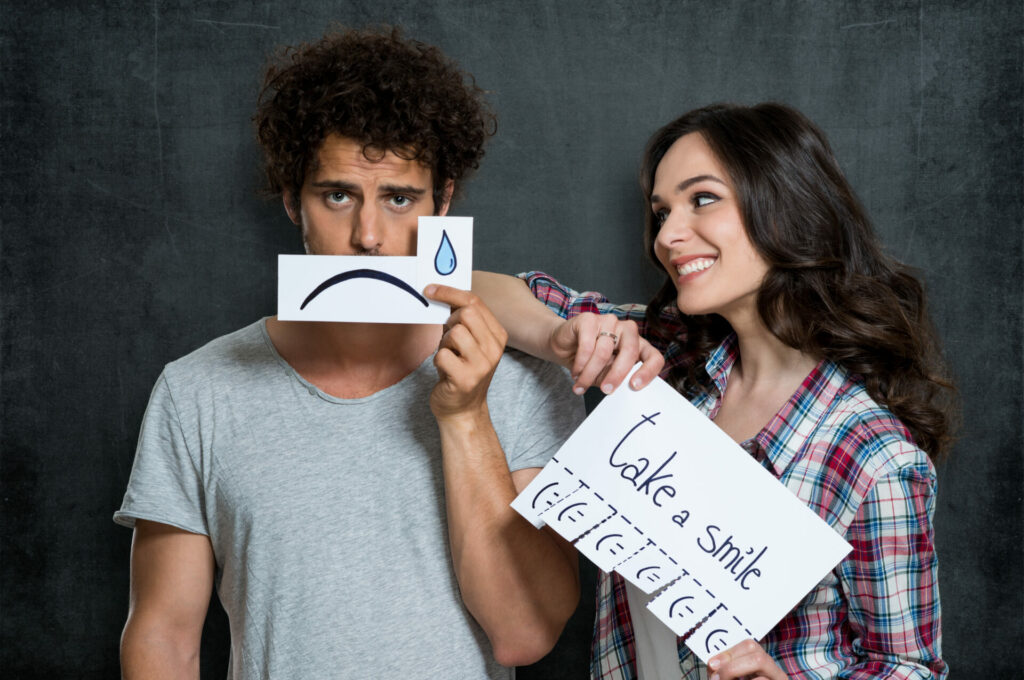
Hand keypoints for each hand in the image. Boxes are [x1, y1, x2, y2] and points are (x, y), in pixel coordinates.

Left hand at [425, 285, 507, 421]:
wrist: (463, 409)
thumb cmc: (461, 371)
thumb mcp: (469, 342)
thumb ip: (462, 320)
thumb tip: (441, 293)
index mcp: (498, 335)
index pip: (475, 302)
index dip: (450, 292)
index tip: (430, 289)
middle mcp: (494, 348)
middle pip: (466, 313)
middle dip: (450, 322)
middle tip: (448, 339)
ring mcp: (482, 364)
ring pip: (454, 332)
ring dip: (443, 343)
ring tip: (448, 356)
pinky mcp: (466, 379)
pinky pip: (442, 355)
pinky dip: (438, 360)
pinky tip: (445, 370)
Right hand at [549, 312, 663, 394]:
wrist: (563, 346)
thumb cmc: (589, 362)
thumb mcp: (606, 374)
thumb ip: (617, 379)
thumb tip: (624, 390)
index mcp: (638, 345)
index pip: (653, 356)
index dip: (648, 372)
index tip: (635, 386)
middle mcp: (627, 330)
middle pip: (630, 352)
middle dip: (616, 375)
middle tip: (606, 390)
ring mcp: (609, 322)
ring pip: (604, 352)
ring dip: (590, 373)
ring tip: (580, 385)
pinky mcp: (589, 319)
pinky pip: (587, 346)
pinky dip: (580, 363)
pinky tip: (576, 372)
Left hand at [707, 639, 787, 679]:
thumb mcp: (730, 678)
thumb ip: (722, 670)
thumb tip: (713, 665)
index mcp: (763, 663)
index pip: (750, 645)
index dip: (729, 653)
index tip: (712, 664)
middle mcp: (775, 673)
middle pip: (759, 658)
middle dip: (733, 667)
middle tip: (718, 678)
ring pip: (761, 679)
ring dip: (736, 678)